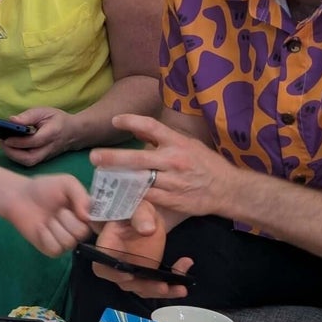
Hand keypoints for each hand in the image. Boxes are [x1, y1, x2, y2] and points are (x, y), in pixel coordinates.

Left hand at [0, 107, 73, 166]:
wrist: (73, 133)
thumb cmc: (57, 120)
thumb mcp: (44, 112)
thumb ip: (28, 116)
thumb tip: (11, 120)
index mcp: (52, 134)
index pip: (34, 141)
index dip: (19, 142)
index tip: (5, 138)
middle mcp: (49, 148)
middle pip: (30, 158)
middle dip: (12, 152)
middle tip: (0, 141)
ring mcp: (46, 157)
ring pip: (28, 162)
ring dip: (12, 155)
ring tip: (2, 143)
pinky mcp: (42, 160)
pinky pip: (27, 161)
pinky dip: (16, 156)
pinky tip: (9, 147)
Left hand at [0, 173, 92, 256]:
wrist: (20, 197)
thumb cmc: (45, 188)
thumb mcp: (66, 183)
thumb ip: (81, 195)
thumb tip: (87, 217)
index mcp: (87, 214)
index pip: (98, 223)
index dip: (90, 219)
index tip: (78, 211)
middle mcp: (79, 229)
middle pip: (82, 233)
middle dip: (67, 220)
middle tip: (58, 211)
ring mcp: (66, 241)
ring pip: (69, 242)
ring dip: (55, 228)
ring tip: (48, 219)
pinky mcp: (52, 250)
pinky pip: (56, 249)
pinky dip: (46, 237)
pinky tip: (41, 228)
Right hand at [88, 205, 193, 299]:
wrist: (145, 215)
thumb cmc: (135, 209)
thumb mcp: (137, 206)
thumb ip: (140, 215)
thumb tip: (147, 230)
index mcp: (108, 246)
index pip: (102, 265)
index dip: (113, 274)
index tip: (129, 274)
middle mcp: (118, 263)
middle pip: (125, 283)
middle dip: (145, 287)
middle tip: (163, 287)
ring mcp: (133, 270)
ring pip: (142, 288)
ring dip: (161, 291)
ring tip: (180, 289)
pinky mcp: (147, 273)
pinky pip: (156, 285)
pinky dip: (171, 286)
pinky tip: (184, 277)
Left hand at [94, 113, 235, 217]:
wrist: (227, 189)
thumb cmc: (205, 164)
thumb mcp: (188, 144)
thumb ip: (164, 139)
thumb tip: (138, 131)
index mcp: (178, 143)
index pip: (152, 127)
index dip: (132, 122)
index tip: (115, 121)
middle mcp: (173, 161)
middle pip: (139, 158)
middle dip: (114, 158)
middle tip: (94, 157)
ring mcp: (172, 182)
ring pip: (139, 181)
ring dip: (119, 180)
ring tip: (101, 179)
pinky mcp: (171, 200)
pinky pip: (146, 198)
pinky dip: (132, 197)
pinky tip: (118, 196)